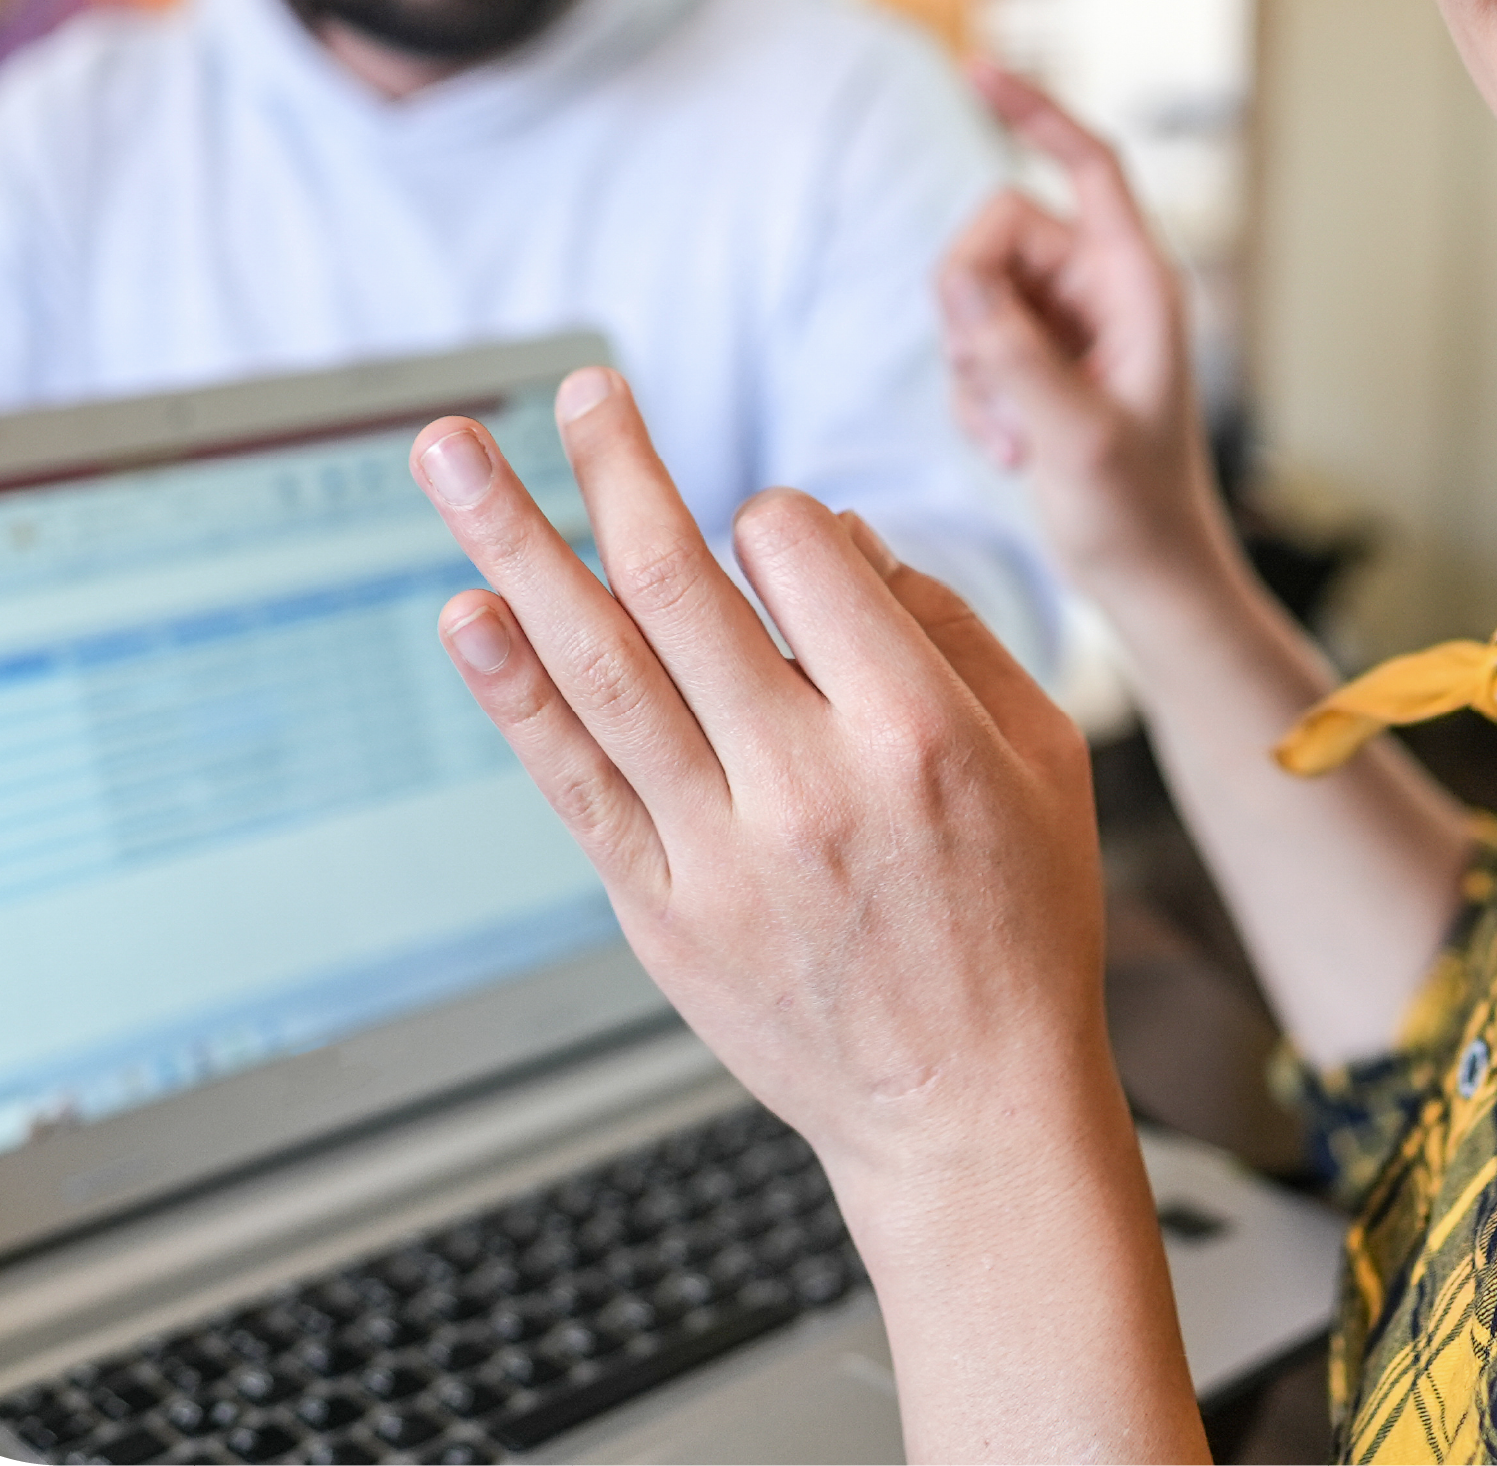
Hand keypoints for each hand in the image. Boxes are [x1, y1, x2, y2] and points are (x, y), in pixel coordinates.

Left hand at [411, 367, 1110, 1211]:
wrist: (971, 1110)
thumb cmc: (1022, 919)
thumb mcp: (1042, 749)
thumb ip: (944, 624)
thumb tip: (831, 532)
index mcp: (913, 729)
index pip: (799, 555)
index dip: (781, 519)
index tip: (784, 535)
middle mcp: (805, 783)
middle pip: (676, 584)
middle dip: (615, 466)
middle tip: (576, 385)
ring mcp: (718, 852)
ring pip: (596, 666)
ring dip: (515, 545)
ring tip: (455, 455)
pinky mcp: (659, 911)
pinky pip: (570, 780)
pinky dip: (512, 693)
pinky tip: (466, 616)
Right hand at [941, 68, 1232, 603]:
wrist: (1148, 580)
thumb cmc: (1136, 513)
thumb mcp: (1074, 437)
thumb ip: (1013, 354)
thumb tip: (955, 279)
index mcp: (1136, 283)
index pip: (1086, 165)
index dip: (1035, 112)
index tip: (976, 70)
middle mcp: (1101, 290)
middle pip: (994, 235)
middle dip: (968, 306)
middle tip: (989, 384)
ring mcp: (1065, 325)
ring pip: (969, 294)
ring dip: (970, 366)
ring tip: (1013, 436)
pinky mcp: (1036, 363)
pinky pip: (968, 344)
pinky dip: (973, 397)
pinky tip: (1009, 452)